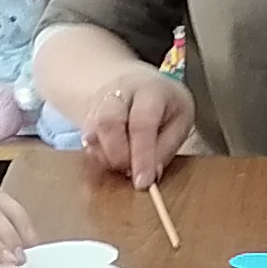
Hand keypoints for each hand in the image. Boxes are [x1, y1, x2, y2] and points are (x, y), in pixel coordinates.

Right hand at [83, 67, 195, 188]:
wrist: (142, 84)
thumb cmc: (167, 107)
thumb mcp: (180, 123)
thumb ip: (165, 149)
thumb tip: (150, 175)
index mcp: (151, 91)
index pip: (142, 123)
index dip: (142, 156)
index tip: (143, 183)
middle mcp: (121, 91)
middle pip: (107, 121)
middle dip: (118, 156)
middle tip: (130, 172)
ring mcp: (100, 101)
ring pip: (91, 131)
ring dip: (105, 157)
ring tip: (121, 166)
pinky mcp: (87, 114)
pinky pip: (86, 139)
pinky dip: (97, 156)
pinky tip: (110, 160)